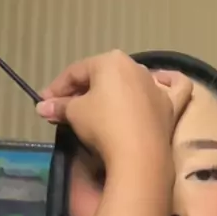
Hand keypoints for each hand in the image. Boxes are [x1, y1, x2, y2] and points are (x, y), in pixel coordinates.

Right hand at [36, 51, 192, 165]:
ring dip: (113, 92)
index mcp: (110, 61)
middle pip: (102, 78)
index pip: (76, 72)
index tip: (44, 103)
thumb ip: (60, 106)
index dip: (57, 88)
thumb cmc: (103, 125)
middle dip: (82, 92)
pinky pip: (174, 87)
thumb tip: (42, 107)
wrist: (139, 154)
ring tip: (97, 108)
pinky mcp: (171, 106)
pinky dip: (168, 82)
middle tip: (65, 108)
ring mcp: (156, 86)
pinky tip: (161, 82)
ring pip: (131, 82)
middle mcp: (136, 67)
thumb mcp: (75, 114)